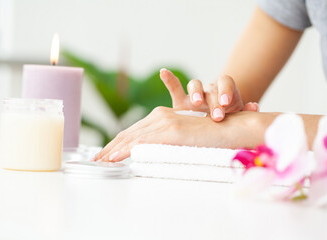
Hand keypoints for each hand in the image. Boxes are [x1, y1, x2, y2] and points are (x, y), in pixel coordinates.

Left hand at [93, 107, 262, 161]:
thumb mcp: (182, 136)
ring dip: (112, 151)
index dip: (117, 142)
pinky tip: (114, 159)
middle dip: (110, 147)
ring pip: (130, 138)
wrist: (229, 127)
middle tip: (96, 159)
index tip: (105, 153)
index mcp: (160, 116)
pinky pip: (142, 142)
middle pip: (127, 133)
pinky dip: (124, 151)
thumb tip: (150, 151)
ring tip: (100, 162)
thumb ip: (165, 140)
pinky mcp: (170, 130)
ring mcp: (164, 122)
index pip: (133, 131)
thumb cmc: (208, 134)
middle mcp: (159, 116)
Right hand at [160, 68, 258, 121]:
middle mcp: (209, 89)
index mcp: (225, 90)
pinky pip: (174, 87)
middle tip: (217, 116)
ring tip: (196, 102)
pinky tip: (163, 72)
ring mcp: (194, 95)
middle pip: (211, 87)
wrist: (216, 122)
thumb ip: (245, 110)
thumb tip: (254, 106)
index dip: (226, 91)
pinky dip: (168, 79)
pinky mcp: (180, 101)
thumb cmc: (229, 119)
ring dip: (195, 91)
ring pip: (194, 85)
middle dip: (214, 100)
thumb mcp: (238, 115)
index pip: (226, 83)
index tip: (226, 104)